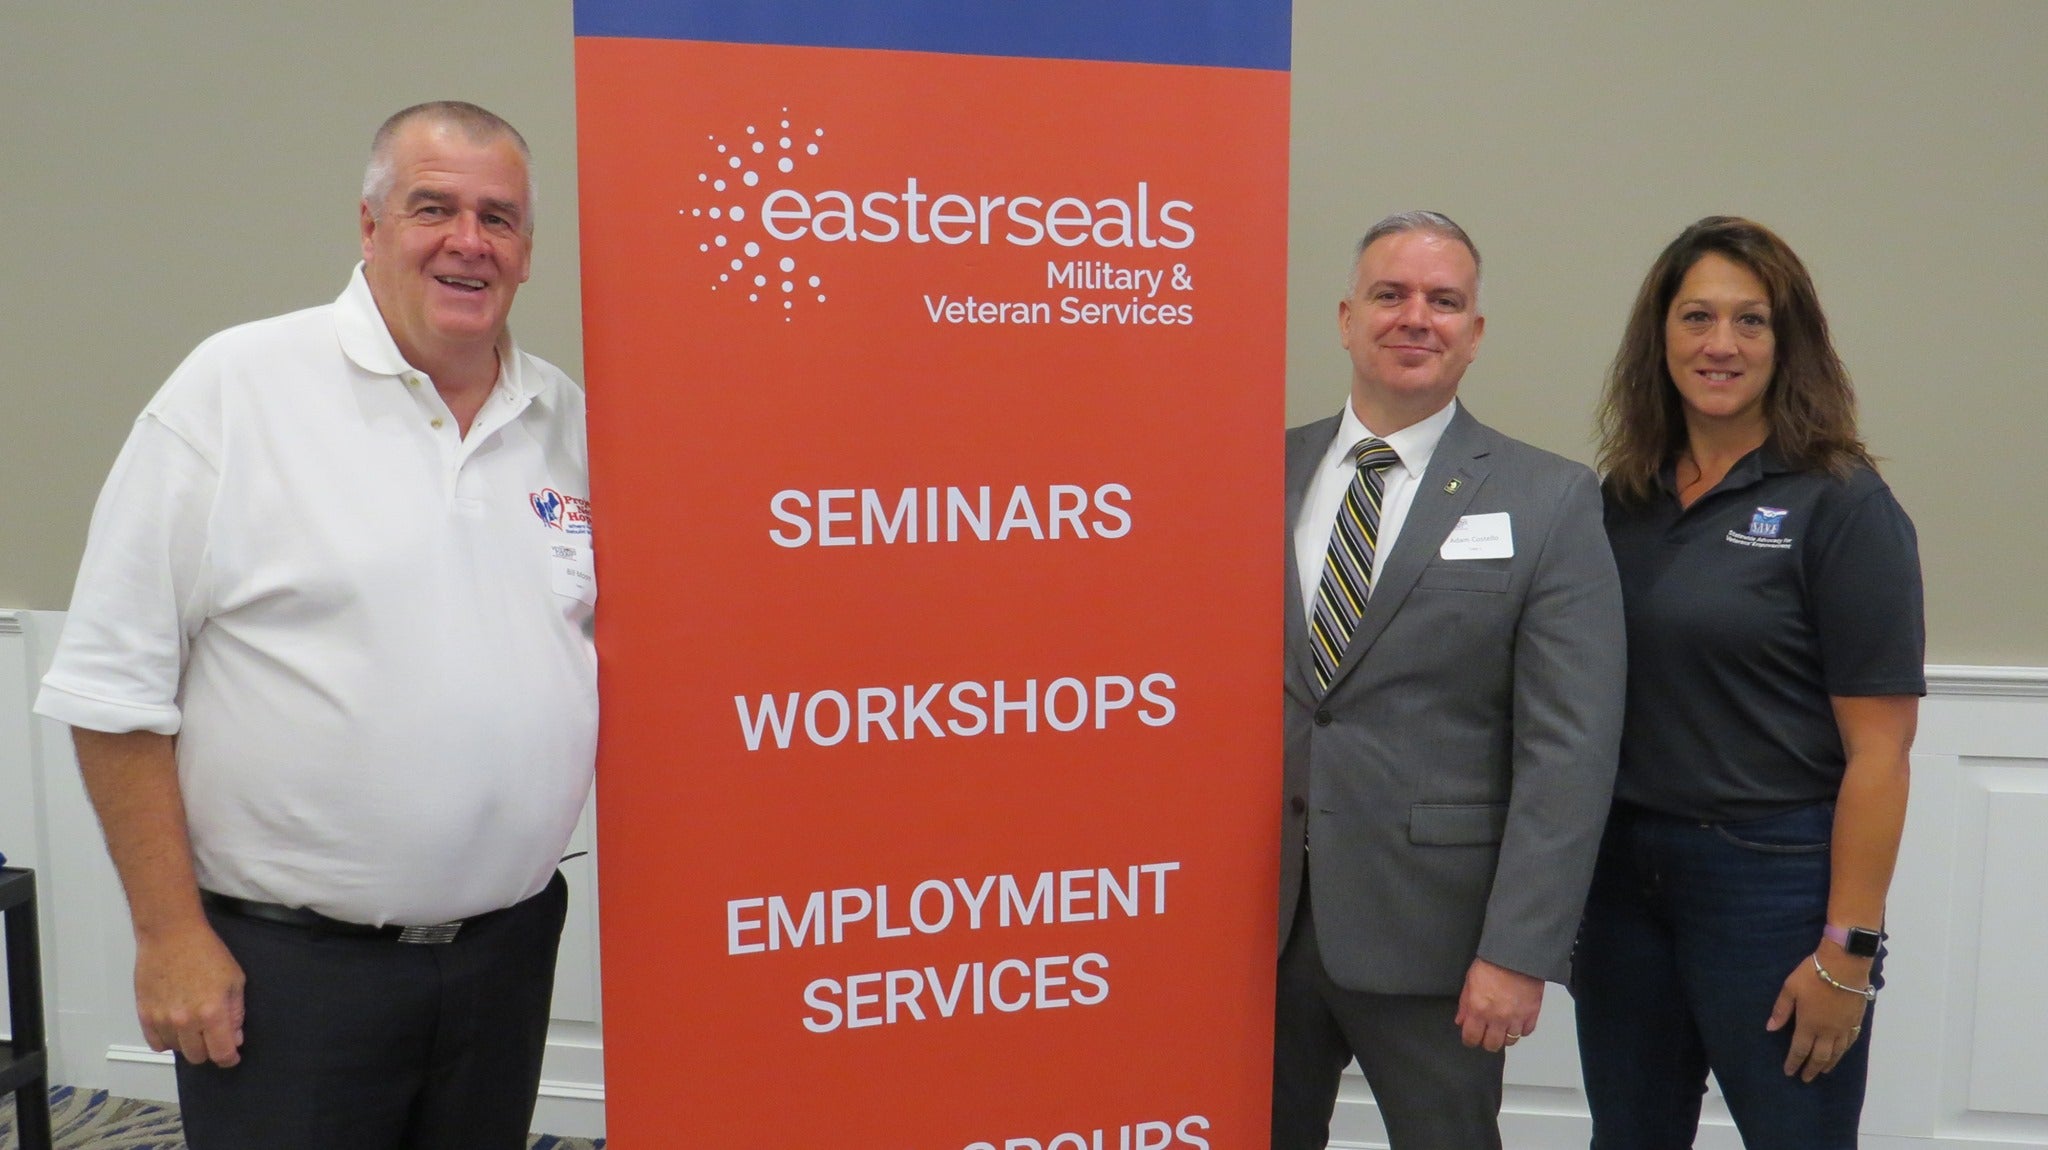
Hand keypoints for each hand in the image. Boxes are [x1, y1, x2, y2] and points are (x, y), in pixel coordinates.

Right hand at [135, 922, 245, 1066]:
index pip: (221, 1052)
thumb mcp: (234, 979)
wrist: (171, 934)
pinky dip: (167, 1040)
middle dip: (209, 1050)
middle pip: (198, 1056)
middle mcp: (185, 1021)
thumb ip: (236, 1013)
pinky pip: (156, 1043)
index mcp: (212, 1012)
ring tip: (193, 1023)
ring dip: (187, 1043)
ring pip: (177, 1050)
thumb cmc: (206, 952)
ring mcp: (162, 1019)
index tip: (232, 1056)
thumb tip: (235, 1037)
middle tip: (212, 1035)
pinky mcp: (144, 1014)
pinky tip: (175, 1026)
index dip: (230, 1058)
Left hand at [1455, 957, 1543, 1051]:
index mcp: (1478, 1009)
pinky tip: (1517, 1019)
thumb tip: (1461, 1020)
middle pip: (1492, 1045)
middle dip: (1487, 1041)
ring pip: (1510, 1041)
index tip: (1471, 1037)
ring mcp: (1516, 1017)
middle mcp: (1497, 1017)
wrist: (1517, 954)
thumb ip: (1465, 1004)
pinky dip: (1521, 1028)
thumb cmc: (1493, 963)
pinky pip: (1526, 1031)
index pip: (1471, 1038)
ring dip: (1505, 1035)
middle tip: (1487, 1032)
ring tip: (1503, 1025)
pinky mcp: (1532, 1014)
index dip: (1470, 1039)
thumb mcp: (1470, 981)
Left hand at [1767, 954, 1867, 1081]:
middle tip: (1806, 1079)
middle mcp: (1827, 1031)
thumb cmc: (1813, 974)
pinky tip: (1841, 1054)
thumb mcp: (1790, 988)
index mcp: (1808, 1025)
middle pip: (1819, 1056)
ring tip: (1822, 1072)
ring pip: (1836, 1053)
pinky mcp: (1856, 1021)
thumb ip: (1781, 1010)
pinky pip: (1850, 1043)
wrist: (1845, 964)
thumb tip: (1770, 1029)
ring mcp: (1844, 1028)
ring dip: (1828, 1064)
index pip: (1799, 1050)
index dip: (1793, 1062)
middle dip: (1811, 1069)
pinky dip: (1844, 1052)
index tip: (1789, 1072)